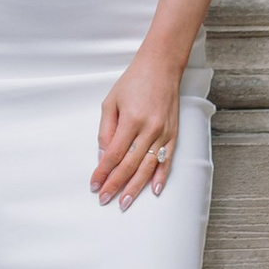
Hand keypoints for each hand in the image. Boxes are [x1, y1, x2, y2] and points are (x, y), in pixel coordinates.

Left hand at [95, 45, 185, 207]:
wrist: (161, 67)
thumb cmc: (133, 82)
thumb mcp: (111, 102)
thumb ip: (105, 130)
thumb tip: (104, 156)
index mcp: (131, 120)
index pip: (114, 154)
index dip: (103, 172)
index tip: (94, 185)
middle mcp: (149, 129)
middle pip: (129, 165)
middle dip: (115, 185)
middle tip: (104, 199)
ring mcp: (163, 133)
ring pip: (147, 168)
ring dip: (135, 187)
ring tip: (124, 202)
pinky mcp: (173, 134)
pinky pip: (167, 161)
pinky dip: (160, 177)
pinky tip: (153, 190)